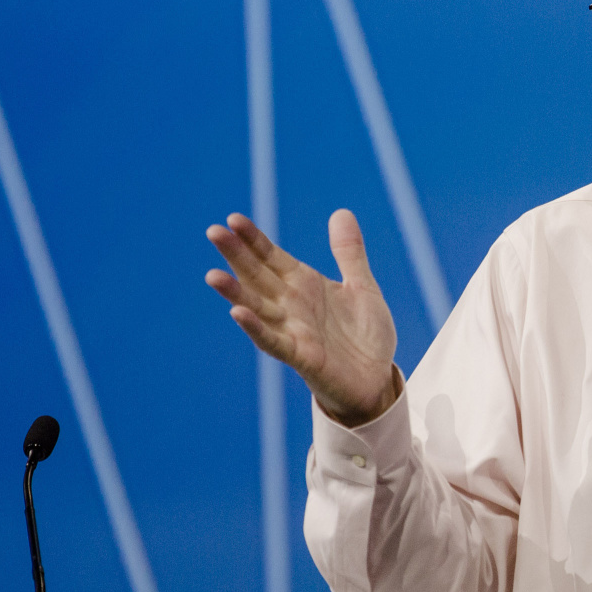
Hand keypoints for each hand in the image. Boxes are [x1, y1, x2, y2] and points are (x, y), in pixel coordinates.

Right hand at [206, 210, 399, 427]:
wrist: (377, 379)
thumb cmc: (365, 336)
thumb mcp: (362, 287)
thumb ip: (349, 253)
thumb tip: (341, 212)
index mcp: (304, 285)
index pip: (271, 256)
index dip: (253, 239)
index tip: (233, 218)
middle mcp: (291, 305)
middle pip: (257, 276)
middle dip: (236, 255)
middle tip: (213, 232)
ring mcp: (293, 330)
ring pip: (257, 307)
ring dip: (235, 292)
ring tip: (213, 275)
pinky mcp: (301, 355)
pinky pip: (274, 340)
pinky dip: (256, 328)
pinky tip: (238, 313)